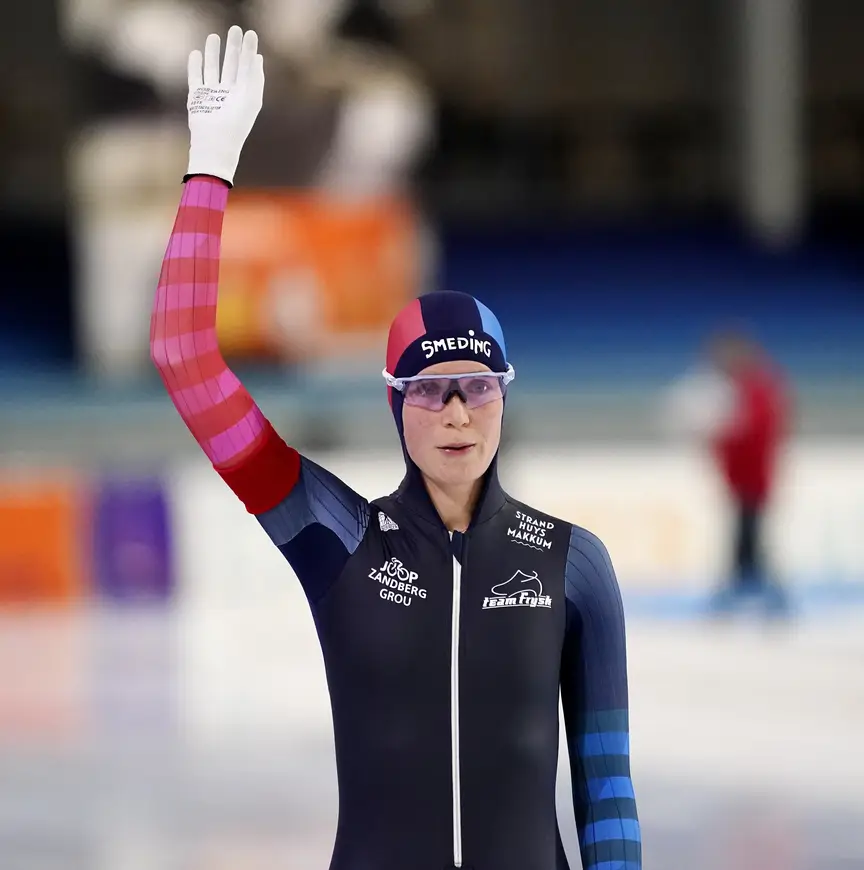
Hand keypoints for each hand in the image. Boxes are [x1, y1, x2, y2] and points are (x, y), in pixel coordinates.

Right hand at [185, 26, 264, 186]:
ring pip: (213, 69)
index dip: (249, 50)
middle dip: (233, 47)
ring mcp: (212, 95)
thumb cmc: (236, 124)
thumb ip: (255, 77)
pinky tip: (196, 53)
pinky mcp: (196, 98)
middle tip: (235, 29)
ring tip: (215, 36)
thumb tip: (257, 57)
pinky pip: (195, 78)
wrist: (216, 143)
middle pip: (232, 65)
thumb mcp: (252, 99)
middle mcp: (229, 94)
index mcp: (244, 94)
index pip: (247, 68)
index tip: (250, 33)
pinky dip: (195, 65)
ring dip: (214, 53)